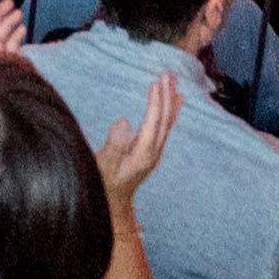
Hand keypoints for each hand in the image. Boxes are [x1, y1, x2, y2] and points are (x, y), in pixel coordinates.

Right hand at [97, 82, 180, 208]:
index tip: (157, 82)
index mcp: (143, 154)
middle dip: (166, 96)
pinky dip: (169, 111)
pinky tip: (173, 103)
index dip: (156, 102)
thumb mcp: (103, 165)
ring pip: (167, 122)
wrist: (114, 204)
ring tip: (174, 82)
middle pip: (164, 120)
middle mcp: (153, 152)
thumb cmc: (104, 183)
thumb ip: (114, 144)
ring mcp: (154, 152)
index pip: (153, 122)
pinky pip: (164, 127)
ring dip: (170, 101)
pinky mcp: (151, 151)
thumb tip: (124, 120)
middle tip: (168, 74)